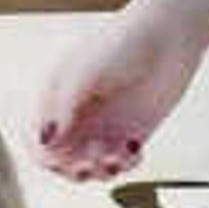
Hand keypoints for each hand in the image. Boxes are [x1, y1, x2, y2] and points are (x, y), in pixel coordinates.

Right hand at [37, 6, 206, 183]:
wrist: (169, 35)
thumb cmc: (121, 44)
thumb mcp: (85, 72)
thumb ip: (64, 106)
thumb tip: (47, 141)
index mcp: (58, 99)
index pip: (39, 140)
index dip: (44, 156)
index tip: (58, 162)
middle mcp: (79, 117)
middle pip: (64, 161)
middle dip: (72, 171)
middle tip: (86, 167)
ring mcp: (106, 126)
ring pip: (93, 167)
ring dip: (100, 172)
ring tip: (115, 158)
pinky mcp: (133, 132)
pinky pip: (121, 163)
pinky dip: (125, 165)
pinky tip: (135, 151)